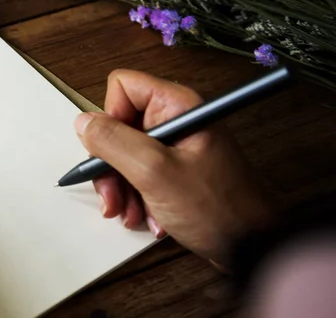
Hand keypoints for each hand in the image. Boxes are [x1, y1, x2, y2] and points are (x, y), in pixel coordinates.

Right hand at [74, 69, 274, 263]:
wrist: (254, 249)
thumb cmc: (217, 209)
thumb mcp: (155, 173)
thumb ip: (113, 142)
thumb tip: (83, 121)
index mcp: (177, 105)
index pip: (123, 87)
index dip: (110, 117)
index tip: (112, 151)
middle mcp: (176, 119)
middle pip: (120, 124)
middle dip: (111, 164)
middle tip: (113, 196)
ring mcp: (176, 145)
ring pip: (126, 152)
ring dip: (123, 186)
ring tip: (132, 214)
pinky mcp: (177, 167)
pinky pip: (141, 172)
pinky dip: (138, 195)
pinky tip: (149, 217)